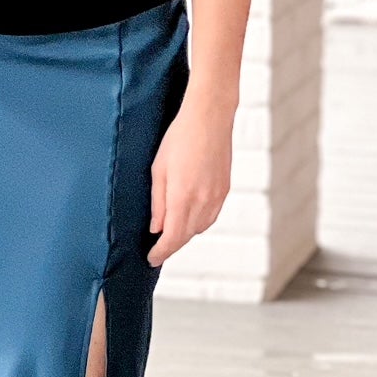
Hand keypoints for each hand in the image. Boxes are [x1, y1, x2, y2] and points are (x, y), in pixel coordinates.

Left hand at [147, 89, 232, 264]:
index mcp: (182, 196)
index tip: (151, 259)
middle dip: (172, 244)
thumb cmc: (179, 139)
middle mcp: (203, 201)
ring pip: (200, 228)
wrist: (210, 118)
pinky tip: (190, 216)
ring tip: (172, 232)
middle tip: (157, 247)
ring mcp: (217, 196)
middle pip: (187, 236)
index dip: (161, 252)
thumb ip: (158, 203)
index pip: (172, 238)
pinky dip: (199, 222)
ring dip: (186, 233)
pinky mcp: (225, 189)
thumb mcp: (158, 170)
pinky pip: (211, 216)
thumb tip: (156, 228)